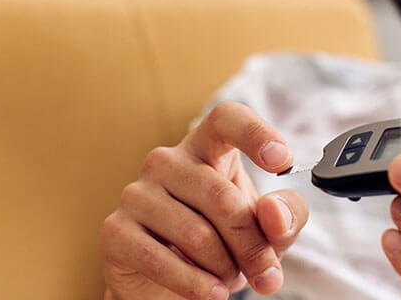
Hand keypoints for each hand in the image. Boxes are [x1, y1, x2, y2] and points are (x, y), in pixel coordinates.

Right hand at [101, 101, 309, 299]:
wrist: (170, 284)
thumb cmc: (224, 242)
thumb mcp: (268, 230)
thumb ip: (285, 217)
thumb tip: (275, 214)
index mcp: (206, 147)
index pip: (226, 119)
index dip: (255, 134)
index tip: (283, 161)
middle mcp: (166, 161)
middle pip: (222, 198)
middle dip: (253, 246)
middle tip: (266, 274)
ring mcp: (136, 193)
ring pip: (197, 235)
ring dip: (225, 268)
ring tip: (229, 278)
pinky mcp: (115, 230)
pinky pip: (160, 260)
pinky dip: (194, 284)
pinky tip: (210, 292)